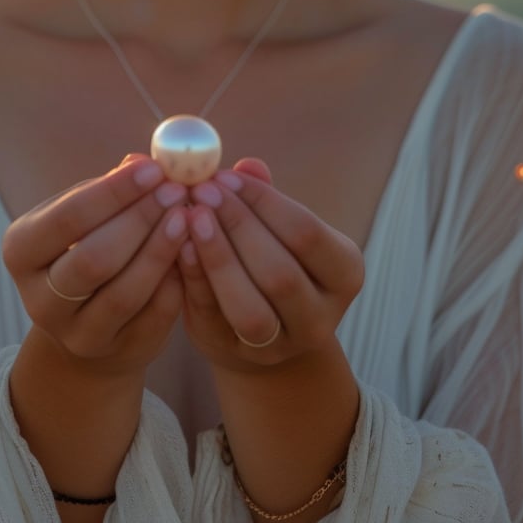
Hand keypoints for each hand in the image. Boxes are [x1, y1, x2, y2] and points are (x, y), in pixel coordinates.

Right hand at [2, 154, 190, 376]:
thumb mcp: (85, 217)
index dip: (113, 192)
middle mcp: (40, 299)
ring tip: (188, 216)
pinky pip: (153, 316)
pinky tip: (192, 252)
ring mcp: (77, 334)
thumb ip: (109, 189)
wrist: (88, 323)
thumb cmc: (87, 247)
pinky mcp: (117, 353)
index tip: (154, 168)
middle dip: (139, 220)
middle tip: (176, 191)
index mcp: (22, 250)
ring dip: (161, 250)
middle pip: (93, 258)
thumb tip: (142, 162)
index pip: (67, 218)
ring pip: (124, 292)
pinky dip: (175, 281)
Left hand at [177, 159, 364, 370]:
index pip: (307, 233)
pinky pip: (215, 319)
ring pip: (250, 309)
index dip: (263, 202)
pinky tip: (178, 247)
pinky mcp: (238, 356)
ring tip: (189, 216)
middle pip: (279, 272)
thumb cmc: (273, 259)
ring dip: (217, 257)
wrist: (265, 334)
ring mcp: (281, 345)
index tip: (225, 176)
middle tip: (202, 190)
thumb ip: (265, 197)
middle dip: (237, 226)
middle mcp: (321, 317)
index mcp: (344, 272)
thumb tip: (248, 166)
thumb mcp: (280, 228)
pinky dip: (195, 280)